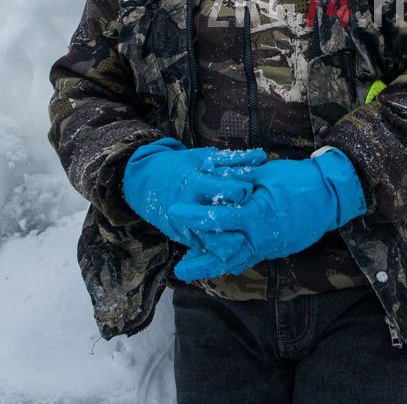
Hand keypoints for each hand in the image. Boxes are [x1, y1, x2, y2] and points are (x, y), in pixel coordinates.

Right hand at [121, 138, 265, 254]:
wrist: (144, 182)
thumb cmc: (179, 166)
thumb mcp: (203, 158)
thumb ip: (233, 159)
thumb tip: (262, 156)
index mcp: (195, 184)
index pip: (230, 193)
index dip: (244, 191)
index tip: (247, 189)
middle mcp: (190, 208)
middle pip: (224, 223)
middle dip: (241, 222)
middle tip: (251, 218)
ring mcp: (185, 227)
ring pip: (216, 244)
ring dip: (234, 242)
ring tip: (246, 235)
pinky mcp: (184, 239)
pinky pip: (207, 250)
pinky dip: (221, 248)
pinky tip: (235, 243)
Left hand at [168, 148, 366, 280]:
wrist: (331, 195)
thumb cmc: (299, 180)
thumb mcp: (266, 173)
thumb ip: (238, 178)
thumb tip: (214, 177)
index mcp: (256, 216)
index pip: (218, 220)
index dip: (195, 216)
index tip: (175, 212)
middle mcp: (260, 237)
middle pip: (222, 252)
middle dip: (199, 256)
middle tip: (179, 259)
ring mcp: (269, 246)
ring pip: (235, 261)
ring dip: (212, 266)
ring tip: (191, 269)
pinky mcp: (275, 249)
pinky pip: (250, 259)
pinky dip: (232, 262)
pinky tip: (219, 264)